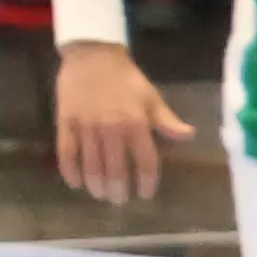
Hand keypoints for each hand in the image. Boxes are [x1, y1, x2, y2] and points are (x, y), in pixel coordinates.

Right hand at [52, 38, 185, 200]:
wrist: (92, 55)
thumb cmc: (126, 78)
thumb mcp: (151, 97)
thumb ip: (166, 120)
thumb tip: (189, 136)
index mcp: (136, 124)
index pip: (145, 161)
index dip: (146, 182)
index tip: (145, 194)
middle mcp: (112, 129)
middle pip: (116, 168)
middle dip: (118, 189)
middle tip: (118, 201)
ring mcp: (87, 127)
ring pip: (91, 164)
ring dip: (96, 184)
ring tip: (99, 195)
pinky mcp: (66, 123)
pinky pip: (67, 152)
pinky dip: (70, 170)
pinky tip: (74, 183)